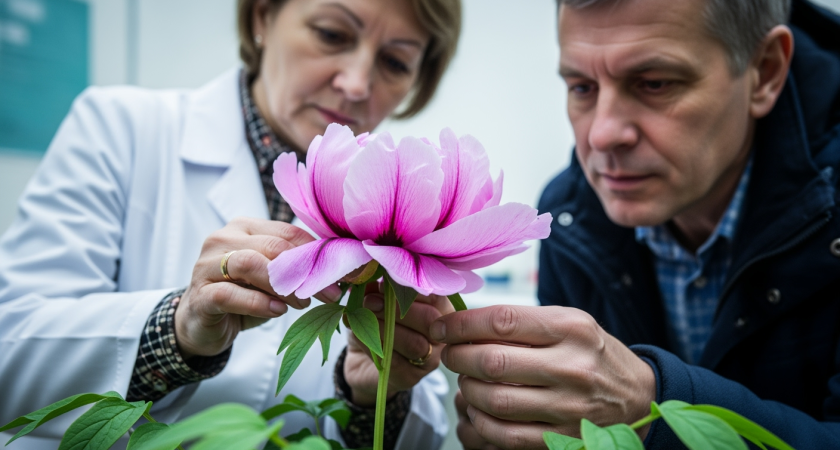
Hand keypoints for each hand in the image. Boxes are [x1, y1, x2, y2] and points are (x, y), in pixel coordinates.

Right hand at [175, 217, 342, 358]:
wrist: (201, 324)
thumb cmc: (242, 296)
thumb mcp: (271, 278)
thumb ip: (294, 268)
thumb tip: (338, 272)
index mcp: (245, 228)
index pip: (287, 232)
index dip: (318, 253)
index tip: (341, 275)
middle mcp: (223, 239)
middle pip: (272, 246)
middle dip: (306, 271)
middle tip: (329, 293)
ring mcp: (206, 265)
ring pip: (249, 264)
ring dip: (282, 285)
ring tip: (302, 303)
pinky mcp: (200, 295)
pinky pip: (229, 294)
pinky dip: (258, 303)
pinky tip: (277, 311)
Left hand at [343, 288, 453, 405]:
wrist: (362, 360)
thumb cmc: (375, 322)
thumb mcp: (376, 300)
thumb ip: (378, 289)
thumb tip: (372, 280)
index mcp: (439, 308)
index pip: (435, 295)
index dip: (409, 288)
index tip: (383, 284)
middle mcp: (442, 334)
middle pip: (429, 319)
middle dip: (396, 309)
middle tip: (370, 302)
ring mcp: (430, 358)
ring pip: (415, 343)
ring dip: (384, 328)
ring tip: (361, 319)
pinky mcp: (411, 377)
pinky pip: (396, 362)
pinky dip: (373, 347)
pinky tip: (358, 336)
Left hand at [432, 305, 654, 449]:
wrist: (638, 396)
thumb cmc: (591, 353)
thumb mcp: (568, 323)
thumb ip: (521, 321)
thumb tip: (462, 322)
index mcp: (571, 327)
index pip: (502, 321)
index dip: (462, 325)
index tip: (442, 328)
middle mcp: (572, 365)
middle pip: (493, 361)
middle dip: (459, 358)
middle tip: (451, 355)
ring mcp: (570, 405)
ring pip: (495, 400)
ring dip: (468, 391)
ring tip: (466, 382)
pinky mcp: (565, 438)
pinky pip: (507, 435)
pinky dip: (482, 423)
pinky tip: (479, 410)